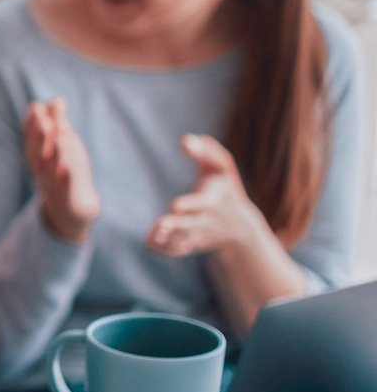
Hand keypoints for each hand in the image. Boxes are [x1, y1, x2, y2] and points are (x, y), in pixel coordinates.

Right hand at [22, 97, 99, 242]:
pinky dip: (64, 179)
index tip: (36, 107)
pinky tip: (66, 168)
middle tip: (41, 115)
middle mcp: (42, 170)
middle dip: (39, 134)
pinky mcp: (67, 199)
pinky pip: (64, 189)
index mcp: (39, 156)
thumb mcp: (61, 148)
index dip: (33, 124)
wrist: (70, 211)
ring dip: (53, 152)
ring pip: (50, 168)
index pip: (32, 138)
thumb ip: (58, 125)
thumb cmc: (64, 173)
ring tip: (59, 137)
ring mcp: (53, 185)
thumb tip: (56, 100)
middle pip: (38, 150)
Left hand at [147, 134, 263, 257]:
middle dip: (176, 225)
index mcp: (214, 200)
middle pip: (190, 224)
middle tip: (160, 224)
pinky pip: (177, 250)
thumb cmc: (223, 187)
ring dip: (167, 239)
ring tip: (152, 236)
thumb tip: (184, 140)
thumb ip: (205, 150)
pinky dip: (165, 248)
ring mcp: (198, 234)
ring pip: (182, 240)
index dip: (190, 205)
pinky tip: (151, 243)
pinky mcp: (191, 244)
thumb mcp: (220, 166)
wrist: (240, 227)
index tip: (174, 205)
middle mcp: (206, 219)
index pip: (202, 204)